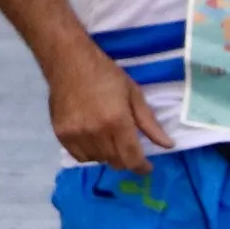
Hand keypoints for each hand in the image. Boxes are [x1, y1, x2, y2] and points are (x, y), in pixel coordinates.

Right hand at [47, 42, 173, 172]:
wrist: (69, 62)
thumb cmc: (105, 74)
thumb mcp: (133, 94)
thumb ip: (149, 123)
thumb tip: (167, 145)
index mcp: (117, 121)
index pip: (132, 158)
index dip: (142, 167)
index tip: (147, 167)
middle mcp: (96, 132)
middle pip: (116, 162)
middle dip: (127, 159)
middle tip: (129, 147)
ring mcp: (76, 135)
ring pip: (99, 160)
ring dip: (108, 155)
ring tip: (109, 139)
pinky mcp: (62, 135)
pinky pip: (80, 157)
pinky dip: (91, 153)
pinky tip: (94, 140)